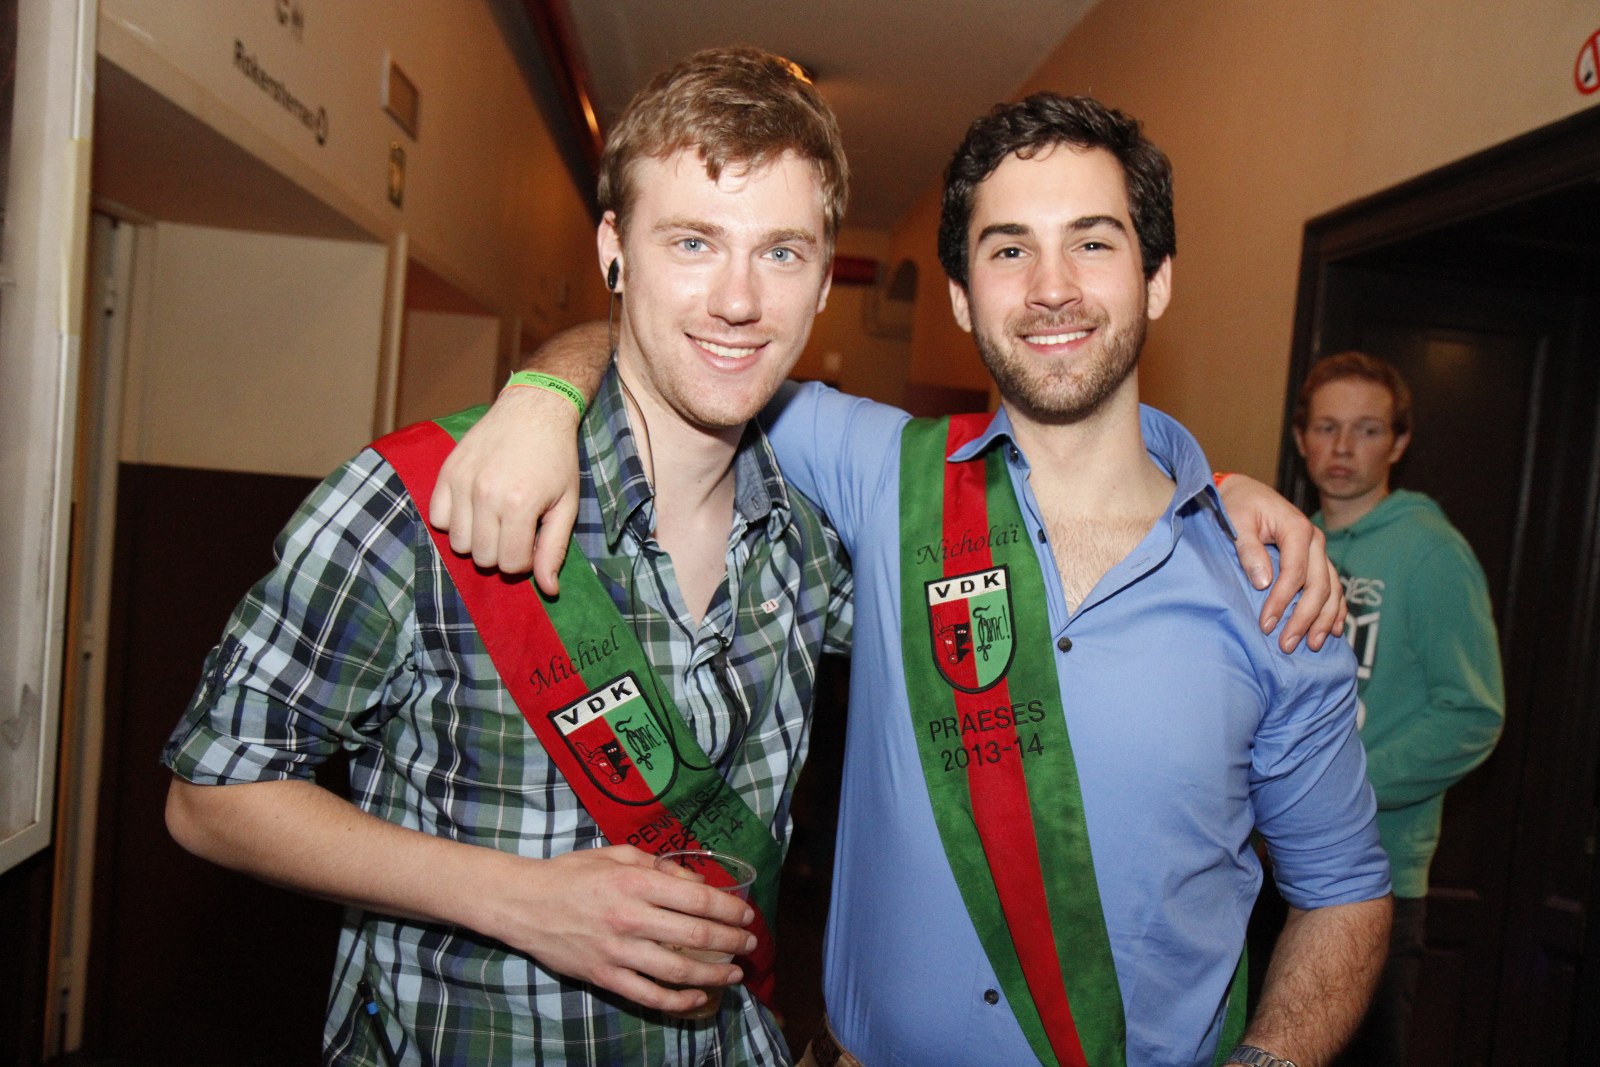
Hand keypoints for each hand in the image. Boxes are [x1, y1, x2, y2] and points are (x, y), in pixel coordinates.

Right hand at [428, 385, 581, 593]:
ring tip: (495, 518)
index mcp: (520, 506)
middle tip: (515, 528)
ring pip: (456, 543)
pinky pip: (437, 518)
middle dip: (501, 552)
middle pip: (482, 557)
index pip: (509, 565)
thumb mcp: (566, 505)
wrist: (534, 411)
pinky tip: (473, 507)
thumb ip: (554, 549)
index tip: (532, 540)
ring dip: (476, 539)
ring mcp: (462, 483)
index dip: (523, 560)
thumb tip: (548, 590)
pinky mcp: (446, 472)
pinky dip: (453, 520)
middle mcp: (486, 496)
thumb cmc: (557, 459)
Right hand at [485, 845, 757, 1014]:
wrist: (524, 903)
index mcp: (635, 882)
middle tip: (749, 944)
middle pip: (695, 935)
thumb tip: (697, 882)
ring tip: (734, 974)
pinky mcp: (605, 976)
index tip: (747, 915)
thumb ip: (660, 866)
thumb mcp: (617, 855)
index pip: (697, 898)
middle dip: (731, 942)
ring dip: (714, 975)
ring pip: (678, 970)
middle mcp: (630, 917)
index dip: (729, 909)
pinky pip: (649, 995)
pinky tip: (699, 998)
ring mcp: (617, 951)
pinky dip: (678, 1001)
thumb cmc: (572, 873)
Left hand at [1216, 473, 1345, 652]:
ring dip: (1324, 620)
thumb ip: (1249, 549)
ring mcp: (1319, 551)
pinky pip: (1334, 588)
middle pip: (1318, 586)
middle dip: (1304, 618)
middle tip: (1287, 645)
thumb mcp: (1236, 521)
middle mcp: (1315, 540)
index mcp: (1297, 528)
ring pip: (1332, 590)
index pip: (1295, 573)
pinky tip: (1335, 630)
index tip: (1266, 625)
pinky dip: (1336, 609)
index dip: (1282, 601)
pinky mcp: (1317, 560)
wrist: (1245, 492)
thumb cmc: (1238, 506)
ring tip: (1313, 645)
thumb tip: (1264, 582)